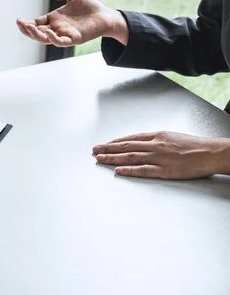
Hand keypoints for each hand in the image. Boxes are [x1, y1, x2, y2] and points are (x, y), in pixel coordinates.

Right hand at [16, 0, 128, 46]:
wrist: (105, 15)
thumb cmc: (89, 6)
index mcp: (53, 20)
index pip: (36, 24)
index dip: (27, 24)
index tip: (19, 20)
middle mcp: (56, 29)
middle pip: (37, 33)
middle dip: (27, 30)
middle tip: (19, 23)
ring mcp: (64, 35)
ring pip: (45, 39)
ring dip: (36, 35)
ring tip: (28, 27)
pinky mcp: (74, 39)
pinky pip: (60, 41)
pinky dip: (53, 38)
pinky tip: (48, 32)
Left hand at [92, 131, 229, 178]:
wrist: (211, 152)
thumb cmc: (194, 145)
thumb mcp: (172, 136)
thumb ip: (156, 140)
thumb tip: (143, 142)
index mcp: (156, 136)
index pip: (130, 138)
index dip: (115, 142)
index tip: (104, 144)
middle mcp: (154, 145)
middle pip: (126, 147)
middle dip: (108, 148)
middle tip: (95, 150)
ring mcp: (158, 158)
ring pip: (130, 157)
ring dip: (113, 158)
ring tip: (100, 159)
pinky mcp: (164, 170)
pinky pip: (143, 170)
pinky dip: (129, 170)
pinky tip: (118, 171)